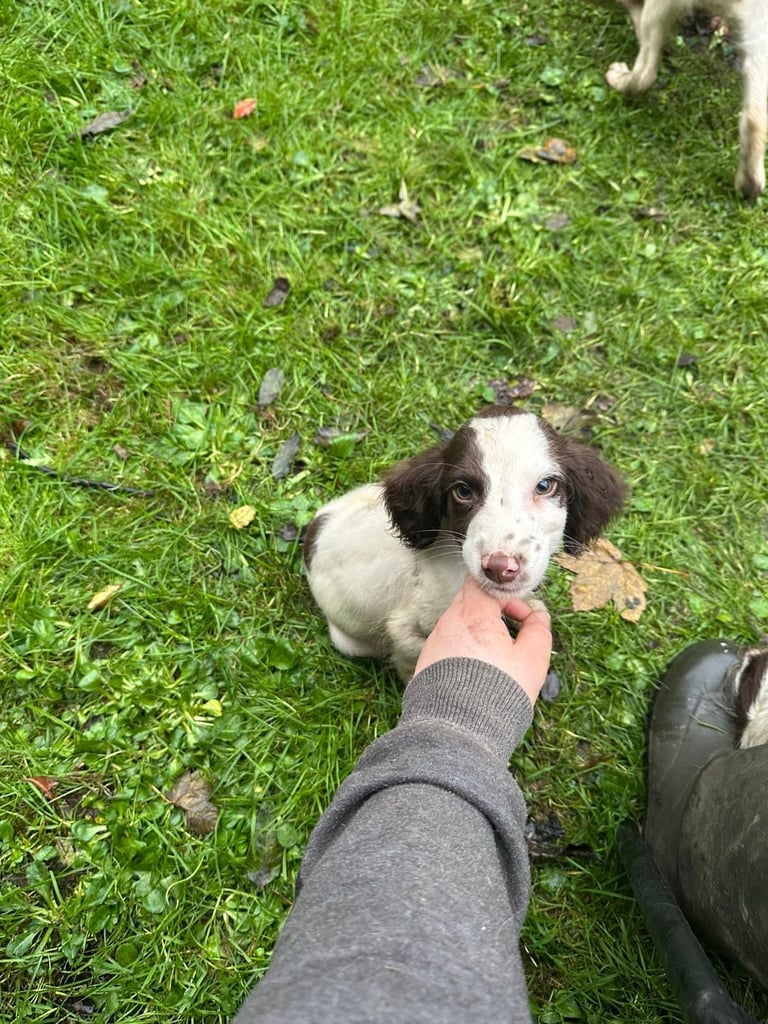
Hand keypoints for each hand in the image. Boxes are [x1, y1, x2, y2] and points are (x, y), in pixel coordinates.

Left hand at [414, 575, 551, 703]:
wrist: (458, 731)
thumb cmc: (497, 693)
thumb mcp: (532, 660)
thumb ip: (538, 631)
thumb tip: (538, 616)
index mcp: (473, 615)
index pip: (481, 581)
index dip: (504, 591)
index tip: (520, 613)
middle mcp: (448, 623)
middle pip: (471, 602)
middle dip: (494, 612)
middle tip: (513, 635)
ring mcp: (435, 643)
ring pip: (460, 625)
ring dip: (480, 634)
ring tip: (498, 660)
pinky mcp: (427, 662)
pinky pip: (449, 645)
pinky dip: (465, 652)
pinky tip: (479, 674)